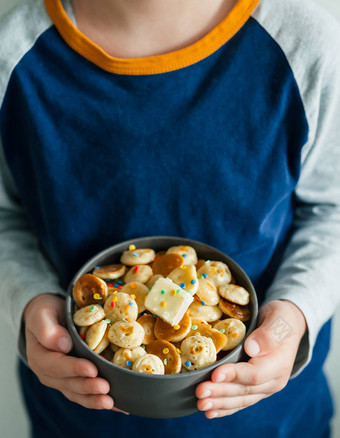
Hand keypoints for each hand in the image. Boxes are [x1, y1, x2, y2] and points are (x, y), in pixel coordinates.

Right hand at [24, 293, 127, 412]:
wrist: (48, 317)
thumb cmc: (46, 313)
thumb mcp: (42, 315)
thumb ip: (48, 329)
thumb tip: (63, 344)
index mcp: (40, 357)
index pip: (57, 366)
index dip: (75, 369)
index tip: (91, 369)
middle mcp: (50, 373)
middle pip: (69, 384)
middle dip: (88, 387)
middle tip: (106, 388)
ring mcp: (62, 379)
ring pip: (78, 393)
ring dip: (94, 399)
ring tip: (111, 401)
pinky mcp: (74, 380)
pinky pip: (85, 393)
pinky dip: (99, 399)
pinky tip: (117, 403)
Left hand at [196, 299, 306, 418]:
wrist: (287, 324)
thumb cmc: (281, 319)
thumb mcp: (278, 320)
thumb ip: (267, 335)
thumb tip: (252, 348)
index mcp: (279, 363)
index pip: (255, 374)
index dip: (234, 375)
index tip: (215, 374)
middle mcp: (273, 380)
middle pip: (244, 389)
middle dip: (220, 392)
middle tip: (200, 393)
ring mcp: (265, 387)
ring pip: (241, 399)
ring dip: (219, 403)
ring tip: (201, 404)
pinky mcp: (257, 389)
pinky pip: (241, 401)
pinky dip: (225, 407)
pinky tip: (210, 412)